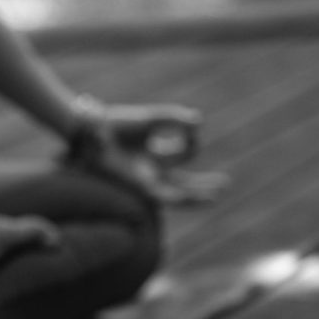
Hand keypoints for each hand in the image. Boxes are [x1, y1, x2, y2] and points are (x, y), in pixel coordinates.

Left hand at [64, 98, 228, 204]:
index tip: (190, 126)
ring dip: (196, 197)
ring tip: (216, 196)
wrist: (93, 131)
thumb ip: (176, 119)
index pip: (183, 153)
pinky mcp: (138, 187)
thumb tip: (199, 124)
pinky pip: (163, 196)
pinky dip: (180, 197)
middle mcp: (151, 171)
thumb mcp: (153, 119)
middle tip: (226, 184)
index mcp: (154, 155)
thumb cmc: (118, 124)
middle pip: (182, 182)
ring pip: (175, 195)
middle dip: (203, 185)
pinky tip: (194, 198)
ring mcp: (145, 180)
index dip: (192, 140)